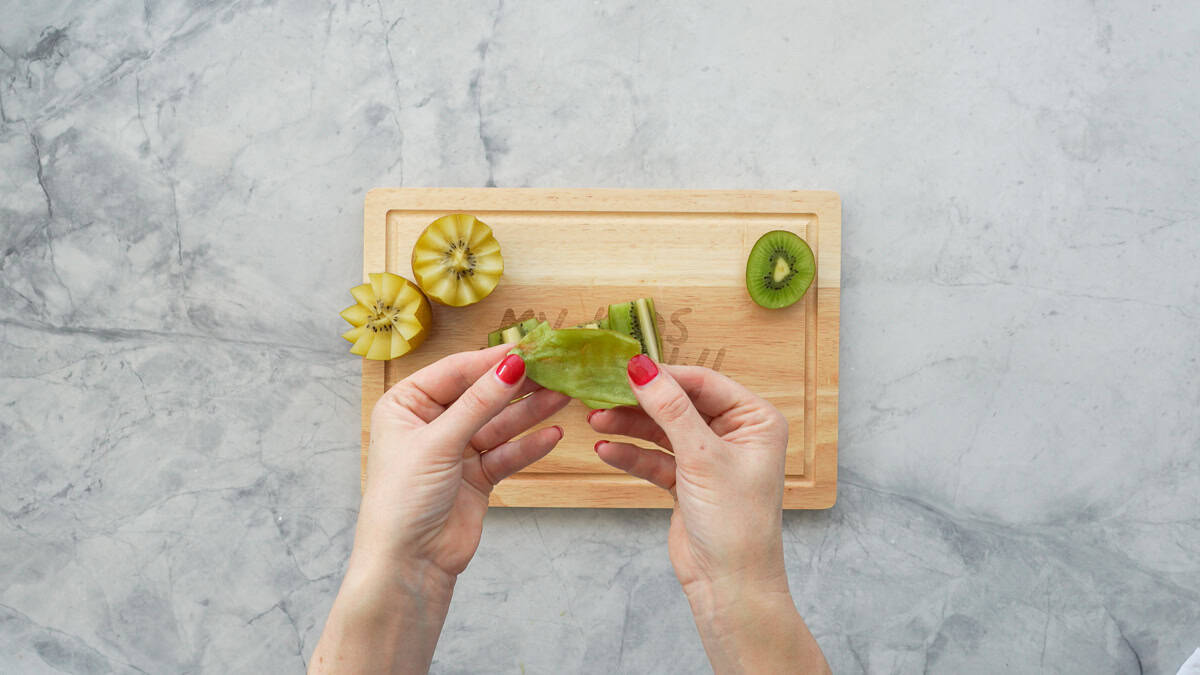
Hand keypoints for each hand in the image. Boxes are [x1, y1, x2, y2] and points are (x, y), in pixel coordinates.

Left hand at [355, 344, 567, 580]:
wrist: (408, 564)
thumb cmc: (403, 500)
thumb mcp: (438, 443)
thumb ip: (478, 403)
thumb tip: (512, 364)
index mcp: (407, 404)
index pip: (456, 371)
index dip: (492, 360)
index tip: (530, 347)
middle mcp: (431, 423)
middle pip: (482, 395)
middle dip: (517, 384)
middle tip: (554, 368)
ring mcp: (456, 450)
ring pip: (499, 423)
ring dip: (529, 411)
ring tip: (563, 396)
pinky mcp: (477, 476)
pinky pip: (507, 453)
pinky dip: (529, 445)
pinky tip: (552, 433)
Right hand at [588, 356, 827, 672]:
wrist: (730, 586)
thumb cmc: (734, 521)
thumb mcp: (701, 457)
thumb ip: (670, 409)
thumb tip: (642, 367)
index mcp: (756, 420)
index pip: (703, 383)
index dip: (663, 375)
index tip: (624, 367)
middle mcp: (736, 434)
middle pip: (680, 404)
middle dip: (641, 402)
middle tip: (601, 393)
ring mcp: (711, 458)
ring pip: (663, 430)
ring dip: (630, 426)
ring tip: (595, 421)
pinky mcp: (688, 481)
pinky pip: (656, 458)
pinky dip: (632, 455)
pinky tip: (606, 450)